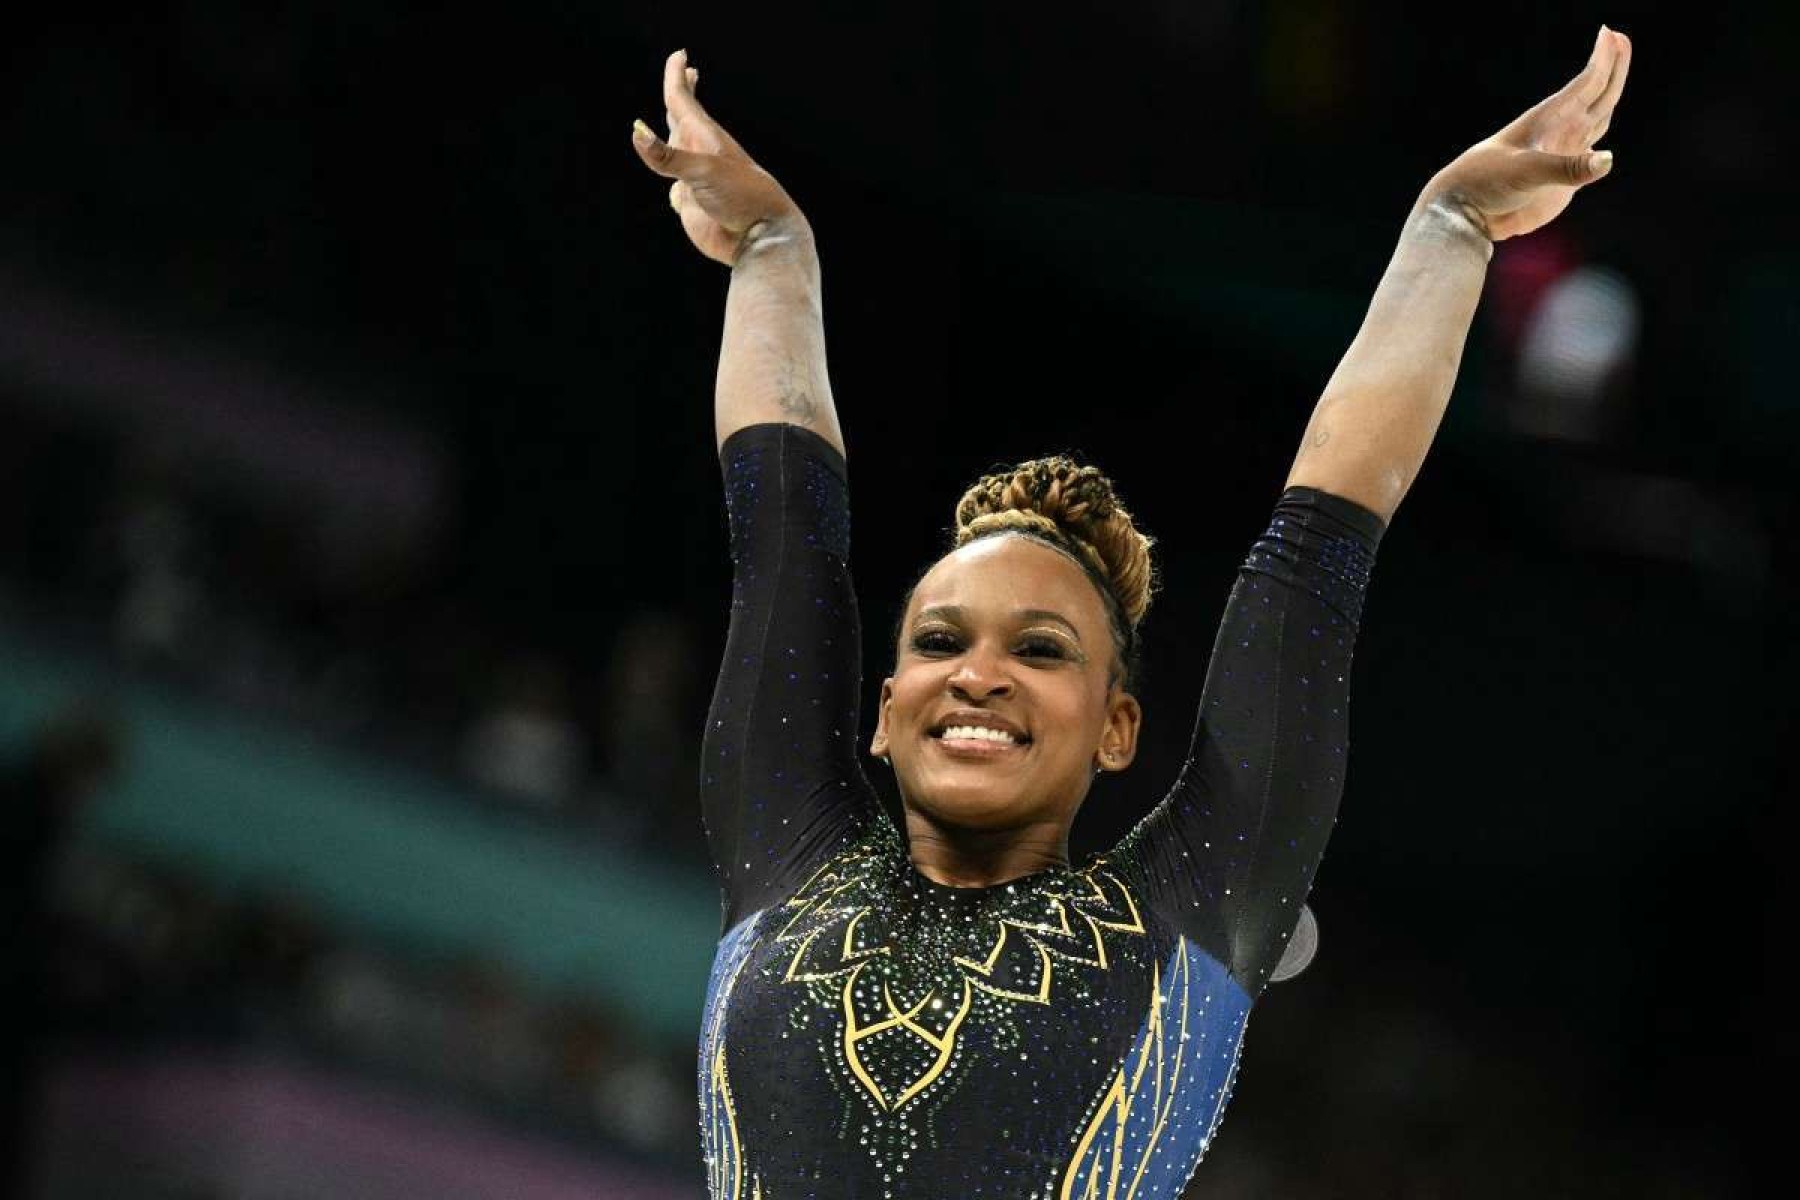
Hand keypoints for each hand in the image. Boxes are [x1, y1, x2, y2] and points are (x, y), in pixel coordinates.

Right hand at [630, 49, 809, 266]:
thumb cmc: (741, 197)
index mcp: (704, 136)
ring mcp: (695, 178)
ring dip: (674, 134)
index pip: (683, 99)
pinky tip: (677, 190)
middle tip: (684, 72)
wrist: (759, 236)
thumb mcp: (704, 172)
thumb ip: (668, 157)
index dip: (677, 77)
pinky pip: (675, 190)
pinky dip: (673, 184)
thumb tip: (638, 134)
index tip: (680, 55)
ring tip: (675, 118)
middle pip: (684, 117)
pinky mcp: (692, 203)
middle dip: (681, 94)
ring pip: (678, 151)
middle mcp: (699, 153)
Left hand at [1422, 25, 1631, 241]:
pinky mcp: (1562, 182)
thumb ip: (1568, 167)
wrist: (1469, 211)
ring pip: (1595, 120)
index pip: (1586, 84)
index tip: (1611, 34)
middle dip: (1613, 69)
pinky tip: (1602, 149)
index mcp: (1550, 121)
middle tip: (1621, 39)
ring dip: (1608, 99)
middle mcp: (1560, 133)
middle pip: (1597, 95)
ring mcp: (1562, 155)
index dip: (1602, 60)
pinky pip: (1588, 158)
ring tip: (1614, 76)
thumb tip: (1607, 158)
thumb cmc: (1489, 182)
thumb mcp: (1527, 172)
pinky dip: (1599, 148)